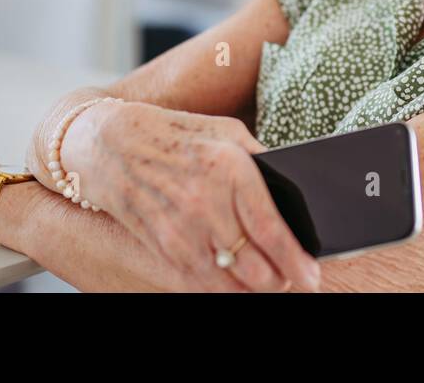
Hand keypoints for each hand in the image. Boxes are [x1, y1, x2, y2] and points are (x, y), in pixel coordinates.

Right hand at [73, 103, 320, 291]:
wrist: (112, 145)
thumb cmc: (176, 134)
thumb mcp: (226, 132)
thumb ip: (261, 160)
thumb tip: (293, 188)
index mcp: (228, 168)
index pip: (270, 229)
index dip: (295, 260)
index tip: (311, 275)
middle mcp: (205, 202)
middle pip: (253, 265)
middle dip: (280, 280)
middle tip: (293, 279)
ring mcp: (180, 229)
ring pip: (227, 282)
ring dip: (253, 290)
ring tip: (268, 283)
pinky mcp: (162, 246)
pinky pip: (198, 284)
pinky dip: (222, 291)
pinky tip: (235, 285)